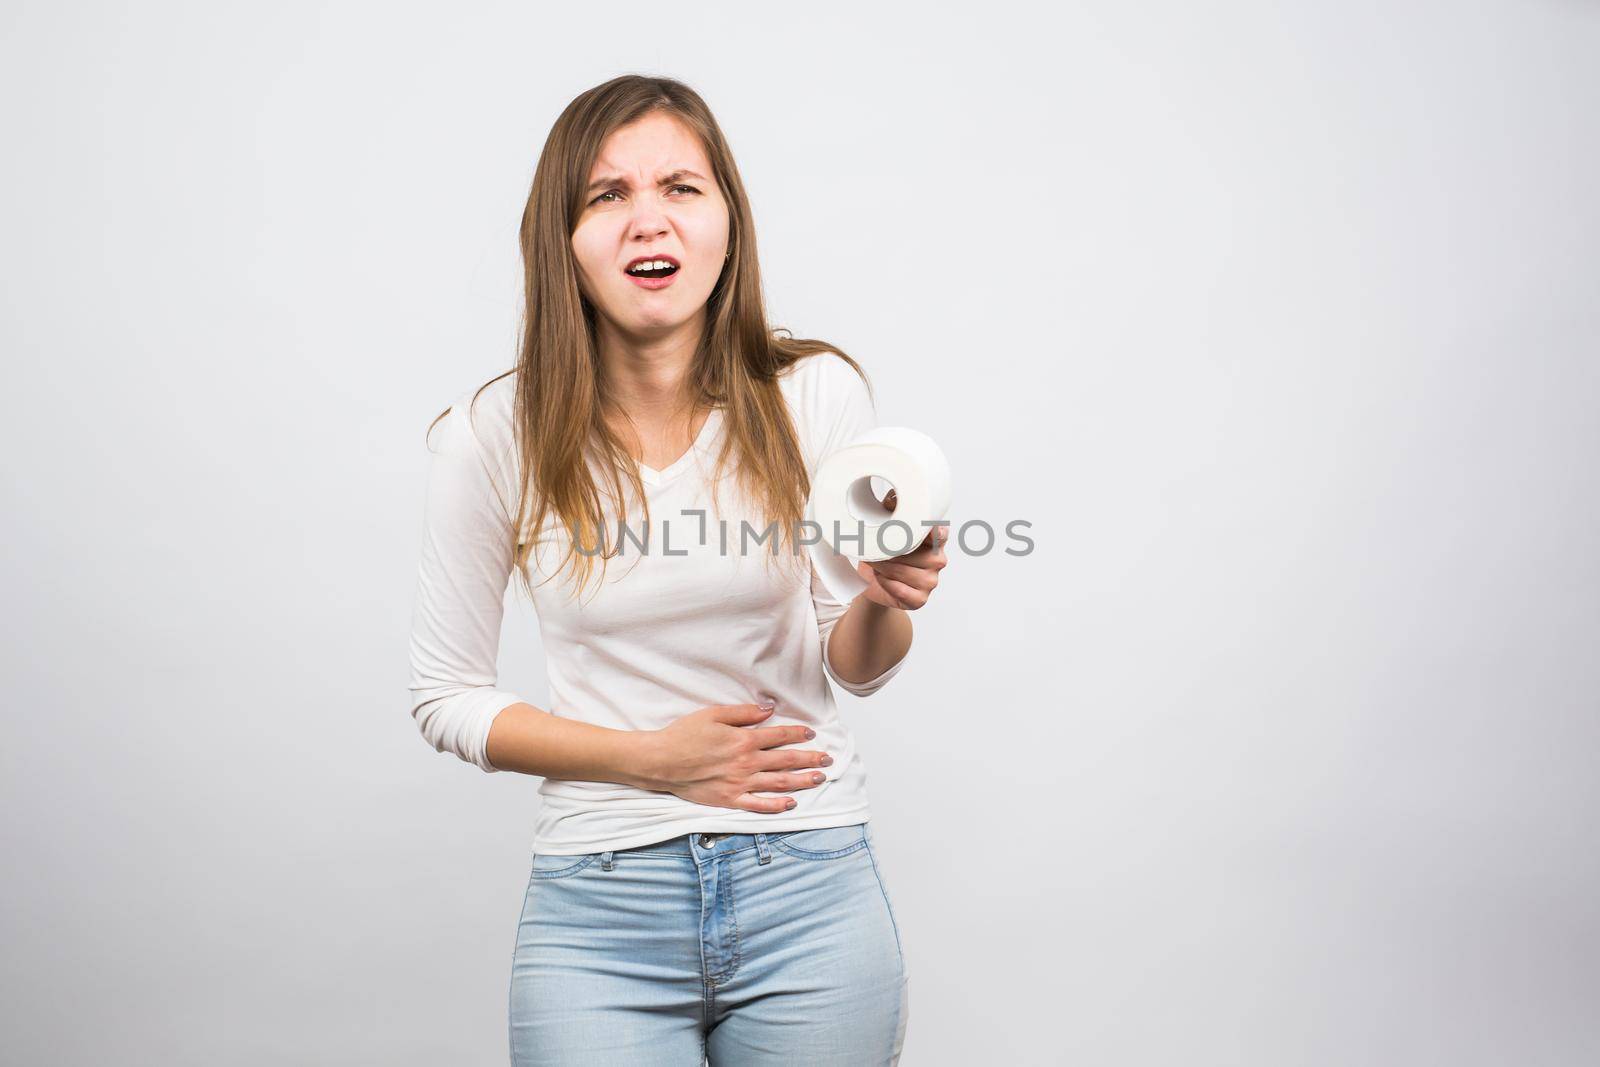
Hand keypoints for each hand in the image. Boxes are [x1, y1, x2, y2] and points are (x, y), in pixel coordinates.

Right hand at [642, 703, 832, 812]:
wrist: (661, 761)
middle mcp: (746, 763)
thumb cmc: (684, 735)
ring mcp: (739, 783)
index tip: (812, 734)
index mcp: (744, 740)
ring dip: (802, 781)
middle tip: (827, 759)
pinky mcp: (729, 800)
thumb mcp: (713, 714)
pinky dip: (776, 806)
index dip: (798, 734)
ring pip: (779, 783)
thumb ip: (744, 713)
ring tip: (819, 778)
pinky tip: (791, 804)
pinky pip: (758, 805)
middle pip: (786, 761)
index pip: (780, 736)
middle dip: (810, 759)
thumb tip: (768, 710)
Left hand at [856, 488, 948, 609]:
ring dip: (886, 568)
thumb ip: (890, 508)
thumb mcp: (884, 526)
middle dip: (892, 552)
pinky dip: (889, 584)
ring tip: (875, 563)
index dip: (933, 532)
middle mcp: (938, 560)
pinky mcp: (920, 599)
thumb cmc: (882, 551)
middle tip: (875, 548)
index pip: (941, 534)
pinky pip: (904, 591)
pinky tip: (880, 578)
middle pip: (919, 555)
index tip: (922, 529)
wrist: (871, 581)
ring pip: (909, 573)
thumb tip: (892, 498)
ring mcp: (931, 581)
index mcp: (935, 539)